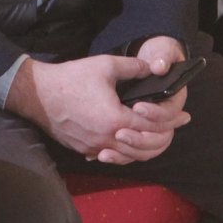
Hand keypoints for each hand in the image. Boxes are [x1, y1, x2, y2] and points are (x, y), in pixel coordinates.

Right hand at [6, 54, 189, 165]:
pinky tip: (129, 143)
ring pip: (128, 156)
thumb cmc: (71, 78)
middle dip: (164, 139)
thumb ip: (134, 67)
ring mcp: (94, 147)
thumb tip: (155, 68)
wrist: (38, 94)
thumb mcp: (105, 66)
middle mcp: (107, 138)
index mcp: (116, 119)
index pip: (153, 126)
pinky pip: (111, 156)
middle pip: (145, 148)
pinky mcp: (84, 149)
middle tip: (174, 129)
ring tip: (155, 138)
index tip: (184, 116)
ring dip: (145, 148)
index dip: (172, 121)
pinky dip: (125, 152)